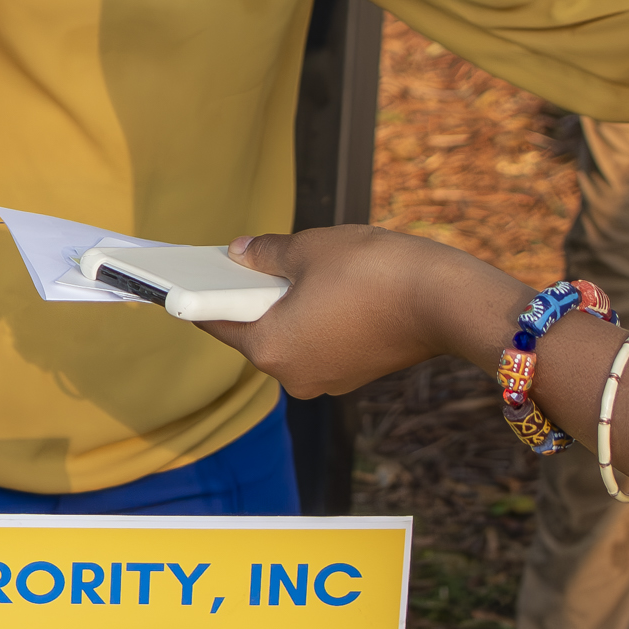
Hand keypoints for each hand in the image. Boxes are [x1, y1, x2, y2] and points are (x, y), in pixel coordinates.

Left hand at [198, 227, 523, 397]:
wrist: (446, 301)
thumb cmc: (375, 271)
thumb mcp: (310, 248)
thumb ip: (266, 252)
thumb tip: (241, 252)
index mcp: (270, 348)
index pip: (216, 320)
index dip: (198, 294)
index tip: (182, 277)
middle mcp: (291, 376)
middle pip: (253, 331)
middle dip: (251, 295)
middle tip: (249, 258)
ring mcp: (324, 380)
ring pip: (288, 337)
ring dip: (286, 305)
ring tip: (299, 266)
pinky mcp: (353, 374)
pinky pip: (318, 343)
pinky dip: (314, 318)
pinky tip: (330, 286)